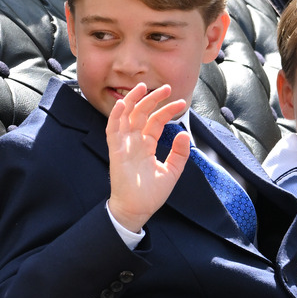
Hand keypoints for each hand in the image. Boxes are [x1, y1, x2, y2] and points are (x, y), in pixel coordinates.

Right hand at [106, 83, 190, 231]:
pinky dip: (116, 116)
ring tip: (142, 87)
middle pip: (141, 114)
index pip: (155, 121)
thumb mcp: (172, 171)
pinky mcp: (115, 152)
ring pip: (125, 117)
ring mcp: (124, 145)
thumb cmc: (151, 194)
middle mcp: (134, 142)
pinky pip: (112, 130)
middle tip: (166, 87)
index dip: (167, 110)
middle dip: (152, 99)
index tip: (181, 103)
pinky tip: (122, 104)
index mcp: (146, 145)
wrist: (137, 210)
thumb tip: (184, 134)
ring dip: (132, 100)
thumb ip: (179, 153)